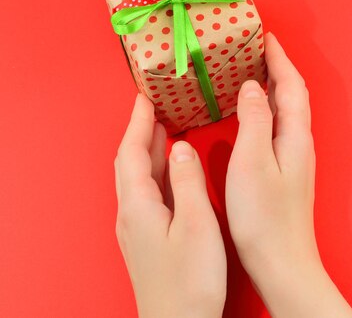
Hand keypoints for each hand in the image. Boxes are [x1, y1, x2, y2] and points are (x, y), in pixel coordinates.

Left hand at [114, 95, 225, 317]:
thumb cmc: (190, 280)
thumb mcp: (196, 224)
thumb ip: (187, 182)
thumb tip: (180, 148)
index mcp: (139, 206)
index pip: (131, 152)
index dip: (138, 123)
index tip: (145, 98)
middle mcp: (131, 214)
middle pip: (129, 163)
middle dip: (139, 132)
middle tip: (154, 109)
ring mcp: (137, 229)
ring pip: (136, 178)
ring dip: (146, 151)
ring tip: (162, 132)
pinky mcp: (147, 240)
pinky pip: (145, 193)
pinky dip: (155, 173)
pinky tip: (170, 174)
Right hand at [226, 32, 351, 316]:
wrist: (282, 261)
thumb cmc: (265, 217)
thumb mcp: (252, 161)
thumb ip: (254, 120)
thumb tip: (251, 87)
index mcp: (294, 136)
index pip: (291, 84)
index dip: (278, 58)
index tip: (265, 36)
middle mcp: (299, 143)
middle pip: (293, 94)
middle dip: (277, 68)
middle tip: (255, 49)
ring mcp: (294, 159)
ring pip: (286, 111)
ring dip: (272, 88)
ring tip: (250, 73)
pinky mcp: (286, 173)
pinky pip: (278, 128)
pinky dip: (266, 111)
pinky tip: (251, 116)